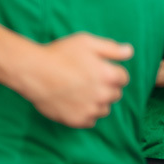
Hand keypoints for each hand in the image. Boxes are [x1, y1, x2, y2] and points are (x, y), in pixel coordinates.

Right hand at [17, 33, 132, 127]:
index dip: (112, 72)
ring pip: (104, 109)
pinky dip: (86, 113)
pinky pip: (91, 120)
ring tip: (80, 91)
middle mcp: (104, 95)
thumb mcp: (87, 42)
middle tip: (87, 79)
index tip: (98, 70)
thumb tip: (129, 51)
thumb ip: (111, 48)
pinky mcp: (78, 121)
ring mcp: (91, 109)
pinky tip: (74, 102)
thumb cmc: (60, 54)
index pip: (123, 78)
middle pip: (115, 94)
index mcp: (109, 75)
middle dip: (106, 87)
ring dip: (97, 101)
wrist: (34, 72)